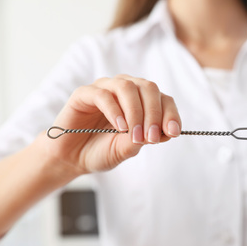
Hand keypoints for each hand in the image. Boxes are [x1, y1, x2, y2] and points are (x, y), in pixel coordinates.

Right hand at [45, 74, 180, 173]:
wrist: (72, 158)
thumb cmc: (102, 151)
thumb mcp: (128, 149)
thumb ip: (145, 139)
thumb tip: (166, 131)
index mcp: (141, 101)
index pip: (163, 99)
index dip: (170, 114)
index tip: (173, 132)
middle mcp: (125, 91)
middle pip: (149, 88)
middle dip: (154, 114)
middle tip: (151, 137)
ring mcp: (105, 89)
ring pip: (127, 87)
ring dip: (135, 112)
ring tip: (133, 134)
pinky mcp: (84, 94)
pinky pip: (103, 94)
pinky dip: (115, 110)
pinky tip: (119, 127)